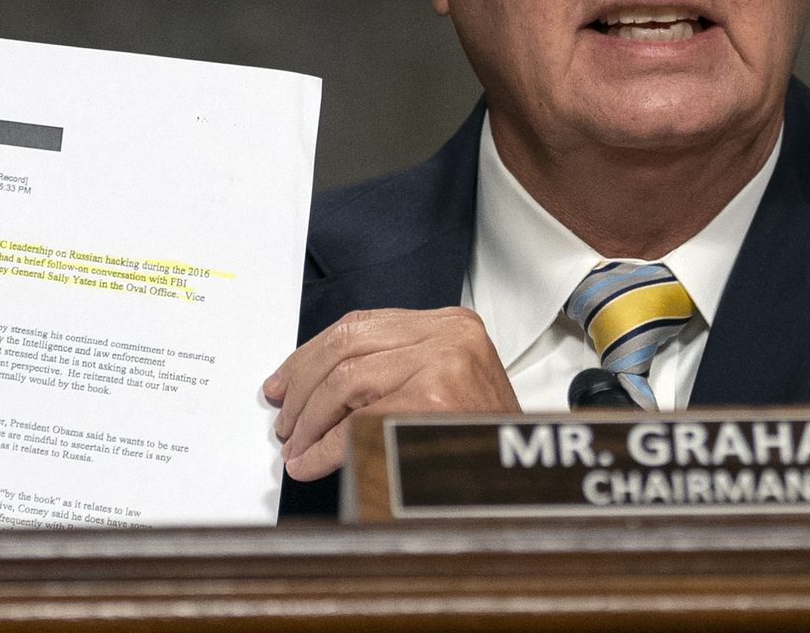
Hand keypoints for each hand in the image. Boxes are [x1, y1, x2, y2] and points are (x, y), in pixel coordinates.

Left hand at [262, 307, 518, 481]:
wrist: (524, 485)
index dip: (310, 356)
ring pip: (345, 379)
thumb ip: (388, 372)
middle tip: (286, 422)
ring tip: (297, 448)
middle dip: (303, 387)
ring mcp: (443, 364)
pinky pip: (358, 420)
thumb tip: (312, 389)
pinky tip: (313, 461)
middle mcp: (448, 336)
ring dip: (310, 420)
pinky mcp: (434, 401)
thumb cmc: (480, 441)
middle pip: (346, 345)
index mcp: (450, 325)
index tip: (285, 383)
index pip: (359, 325)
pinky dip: (326, 446)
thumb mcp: (443, 386)